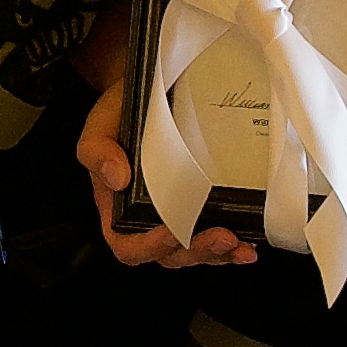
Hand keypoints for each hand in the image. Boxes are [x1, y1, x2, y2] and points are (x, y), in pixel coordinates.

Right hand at [79, 95, 253, 272]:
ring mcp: (179, 215)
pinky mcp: (204, 207)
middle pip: (169, 255)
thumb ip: (97, 150)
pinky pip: (218, 235)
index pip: (127, 244)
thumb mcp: (100, 125)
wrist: (154, 91)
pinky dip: (234, 244)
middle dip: (197, 252)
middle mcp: (149, 218)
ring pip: (197, 251)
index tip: (170, 232)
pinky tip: (250, 240)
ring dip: (221, 254)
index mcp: (119, 207)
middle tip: (222, 237)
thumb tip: (116, 176)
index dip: (148, 247)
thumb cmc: (122, 114)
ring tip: (240, 245)